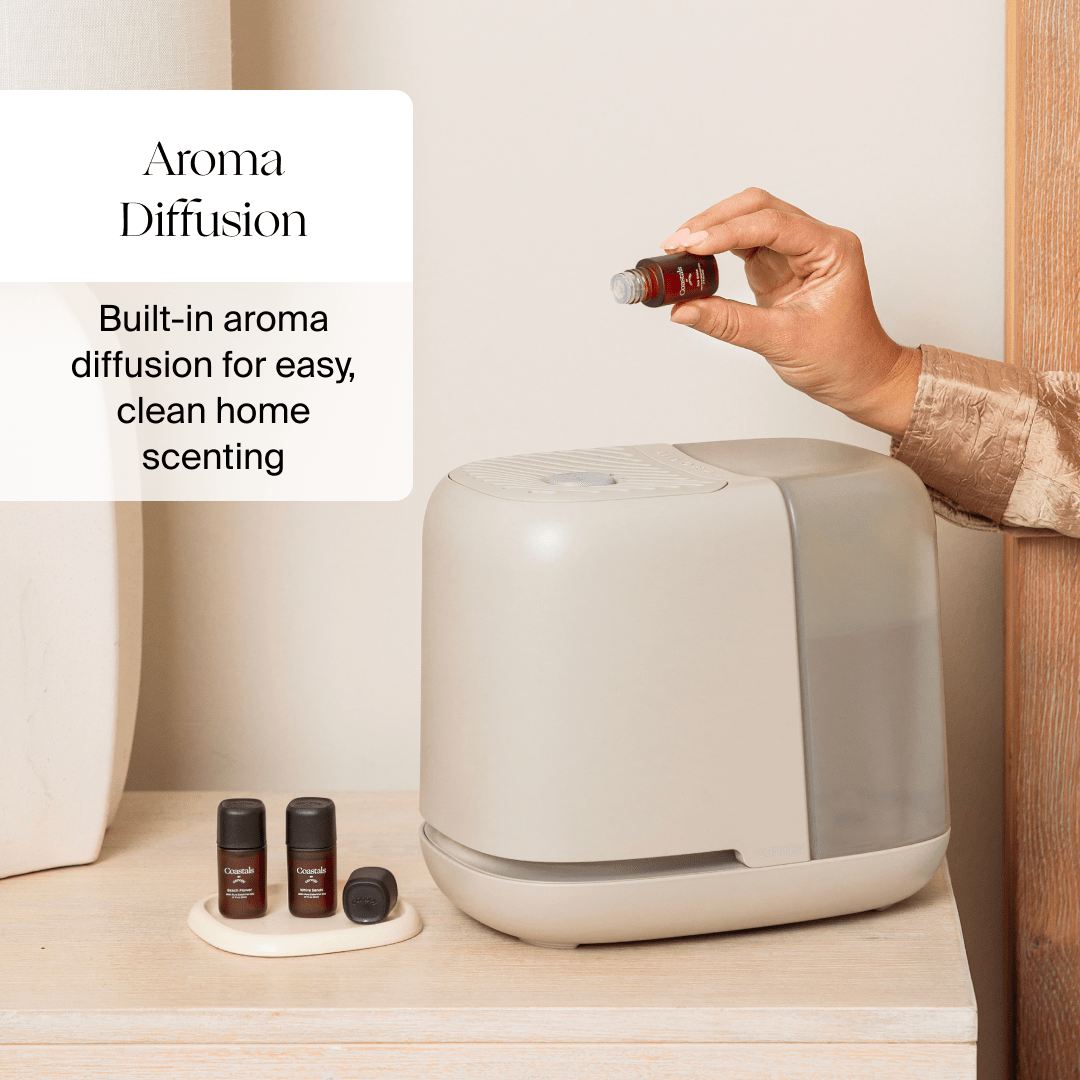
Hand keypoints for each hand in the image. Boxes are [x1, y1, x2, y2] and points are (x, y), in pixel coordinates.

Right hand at [662, 188, 920, 439]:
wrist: (859, 377)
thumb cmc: (842, 358)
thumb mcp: (782, 342)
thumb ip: (729, 323)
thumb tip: (684, 310)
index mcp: (831, 250)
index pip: (773, 224)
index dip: (728, 232)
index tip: (692, 245)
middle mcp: (815, 241)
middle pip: (758, 208)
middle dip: (715, 221)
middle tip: (678, 243)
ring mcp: (795, 252)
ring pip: (748, 220)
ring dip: (712, 230)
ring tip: (679, 249)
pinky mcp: (778, 266)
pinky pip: (743, 245)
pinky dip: (717, 248)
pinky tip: (695, 258)